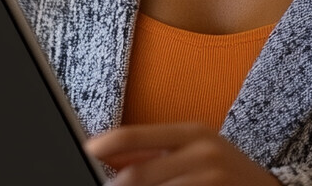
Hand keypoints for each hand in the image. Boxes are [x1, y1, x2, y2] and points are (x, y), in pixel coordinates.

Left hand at [84, 122, 280, 184]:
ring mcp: (211, 179)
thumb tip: (107, 155)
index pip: (134, 136)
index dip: (105, 145)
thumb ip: (153, 154)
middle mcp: (201, 152)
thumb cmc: (225, 171)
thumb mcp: (194, 151)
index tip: (86, 151)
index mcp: (191, 132)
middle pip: (138, 176)